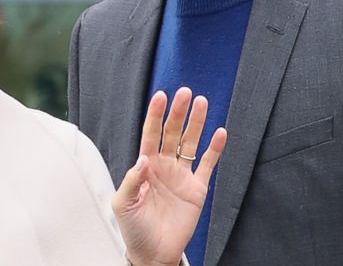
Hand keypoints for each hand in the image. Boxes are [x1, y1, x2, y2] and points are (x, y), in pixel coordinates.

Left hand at [113, 87, 226, 265]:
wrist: (153, 252)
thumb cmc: (133, 228)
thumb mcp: (122, 204)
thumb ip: (131, 180)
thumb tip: (144, 159)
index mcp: (145, 166)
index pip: (151, 134)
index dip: (155, 115)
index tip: (161, 96)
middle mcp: (164, 166)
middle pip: (172, 133)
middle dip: (178, 113)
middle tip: (186, 92)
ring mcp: (182, 176)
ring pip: (191, 143)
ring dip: (197, 124)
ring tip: (203, 102)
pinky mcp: (197, 190)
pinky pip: (207, 165)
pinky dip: (215, 150)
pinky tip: (220, 132)